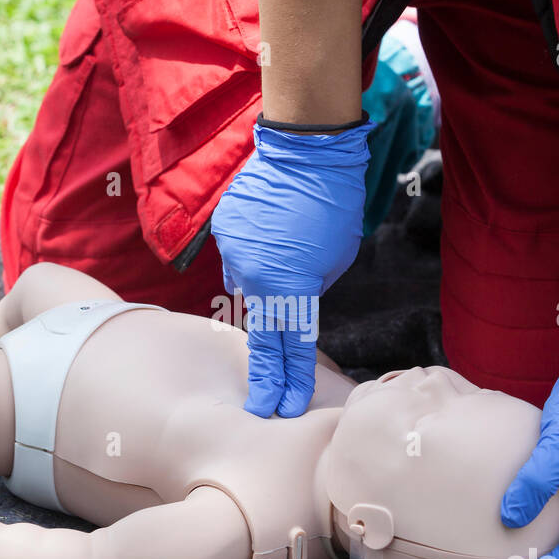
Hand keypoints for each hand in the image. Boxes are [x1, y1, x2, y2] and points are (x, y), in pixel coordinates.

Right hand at [211, 118, 374, 416]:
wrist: (307, 150)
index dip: (289, 381)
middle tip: (263, 406)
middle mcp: (254, 276)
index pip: (291, 347)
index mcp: (289, 287)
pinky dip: (253, 254)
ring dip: (265, 283)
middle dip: (266, 375)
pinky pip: (238, 256)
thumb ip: (308, 291)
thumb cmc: (333, 205)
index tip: (283, 409)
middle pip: (261, 336)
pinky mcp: (224, 231)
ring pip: (248, 285)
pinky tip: (271, 233)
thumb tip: (290, 300)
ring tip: (287, 252)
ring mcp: (233, 253)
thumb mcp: (334, 261)